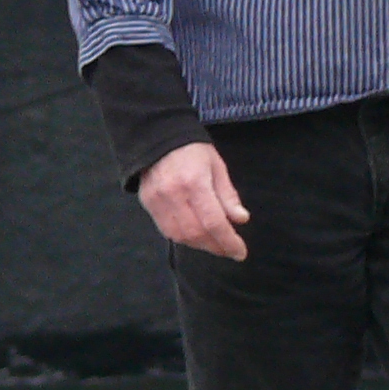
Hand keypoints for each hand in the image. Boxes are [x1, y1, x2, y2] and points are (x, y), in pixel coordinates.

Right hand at [137, 141, 250, 259]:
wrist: (157, 137)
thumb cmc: (193, 150)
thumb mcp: (217, 166)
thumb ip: (228, 195)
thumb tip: (241, 220)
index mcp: (195, 182)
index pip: (213, 221)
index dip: (228, 241)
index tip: (240, 253)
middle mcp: (173, 195)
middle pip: (196, 233)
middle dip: (216, 246)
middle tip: (230, 250)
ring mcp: (157, 201)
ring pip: (180, 236)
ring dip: (200, 245)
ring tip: (216, 245)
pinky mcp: (147, 204)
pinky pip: (166, 230)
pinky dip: (184, 238)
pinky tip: (197, 237)